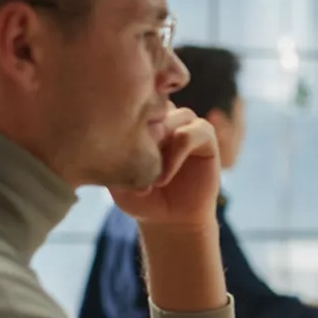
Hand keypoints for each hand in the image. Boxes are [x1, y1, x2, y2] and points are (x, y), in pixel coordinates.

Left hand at [109, 106, 220, 226]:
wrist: (168, 220)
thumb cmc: (139, 196)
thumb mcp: (114, 172)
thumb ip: (111, 148)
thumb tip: (113, 128)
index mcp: (144, 118)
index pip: (133, 98)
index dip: (123, 119)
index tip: (114, 151)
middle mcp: (167, 116)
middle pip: (152, 105)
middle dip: (142, 134)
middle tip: (133, 165)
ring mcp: (187, 124)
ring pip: (172, 116)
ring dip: (157, 145)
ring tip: (148, 175)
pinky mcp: (206, 138)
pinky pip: (189, 134)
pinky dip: (174, 156)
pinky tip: (163, 178)